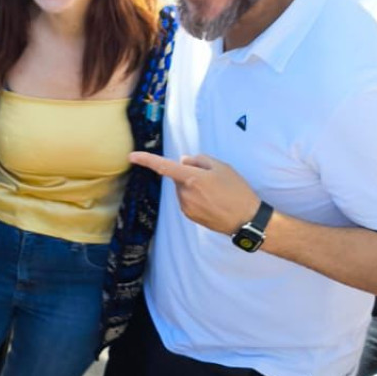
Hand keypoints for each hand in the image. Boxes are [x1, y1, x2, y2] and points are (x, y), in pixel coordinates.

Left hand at [130, 152, 258, 235]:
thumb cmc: (237, 190)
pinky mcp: (189, 215)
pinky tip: (212, 202)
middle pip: (179, 177)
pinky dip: (196, 197)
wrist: (245, 219)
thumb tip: (182, 161)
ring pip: (183, 189)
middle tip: (212, 179)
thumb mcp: (222, 167)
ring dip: (193, 186)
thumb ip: (199, 160)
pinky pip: (187, 200)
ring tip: (215, 193)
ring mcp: (186, 206)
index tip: (131, 156)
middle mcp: (185, 193)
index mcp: (192, 178)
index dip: (146, 160)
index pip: (164, 166)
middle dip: (189, 174)